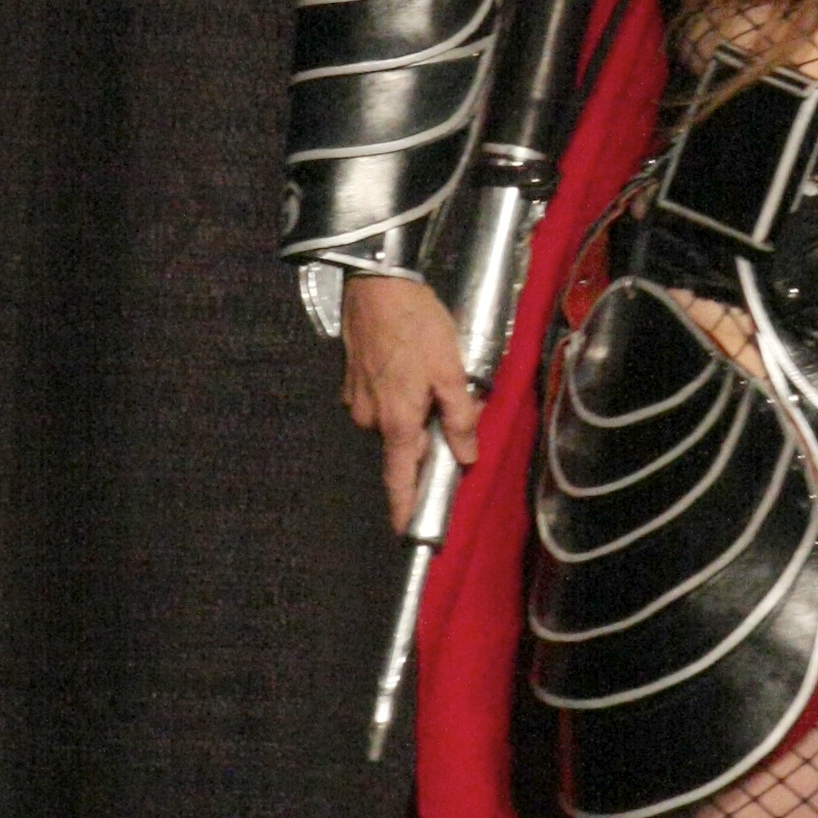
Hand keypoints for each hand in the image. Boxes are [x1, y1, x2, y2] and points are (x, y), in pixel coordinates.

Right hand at [341, 273, 479, 531]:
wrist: (374, 283)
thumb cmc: (416, 324)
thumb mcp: (451, 368)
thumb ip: (460, 416)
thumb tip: (467, 455)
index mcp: (398, 421)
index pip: (400, 479)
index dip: (405, 509)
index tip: (407, 533)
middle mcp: (371, 419)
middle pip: (403, 447)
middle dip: (424, 439)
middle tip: (446, 406)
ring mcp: (357, 400)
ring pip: (392, 422)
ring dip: (412, 413)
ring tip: (429, 375)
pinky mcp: (351, 382)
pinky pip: (379, 403)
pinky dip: (397, 395)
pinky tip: (409, 366)